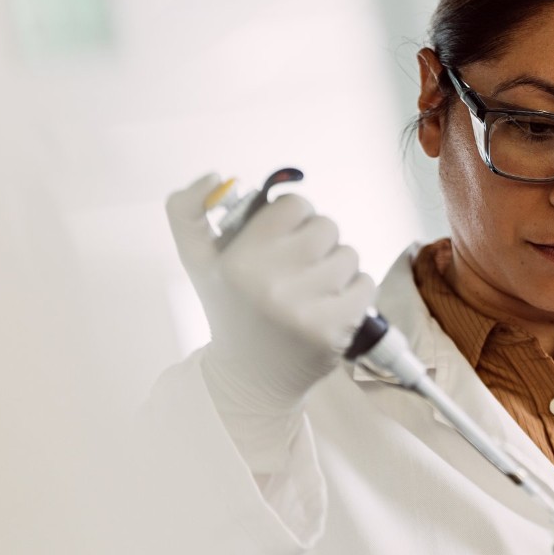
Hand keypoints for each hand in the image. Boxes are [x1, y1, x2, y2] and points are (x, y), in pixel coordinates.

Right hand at [166, 174, 375, 411]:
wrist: (248, 378)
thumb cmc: (229, 309)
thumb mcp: (197, 261)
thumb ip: (188, 212)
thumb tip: (214, 176)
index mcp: (239, 260)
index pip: (295, 205)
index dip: (293, 217)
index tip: (283, 238)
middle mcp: (271, 283)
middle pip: (327, 226)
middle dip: (317, 242)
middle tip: (298, 266)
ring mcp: (305, 309)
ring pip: (349, 255)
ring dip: (336, 267)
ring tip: (312, 288)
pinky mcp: (335, 330)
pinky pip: (365, 285)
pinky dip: (354, 292)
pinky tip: (329, 305)